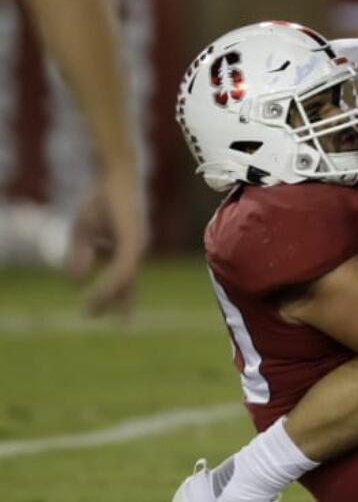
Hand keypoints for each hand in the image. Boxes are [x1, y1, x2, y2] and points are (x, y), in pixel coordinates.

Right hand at [67, 171, 148, 314]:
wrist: (113, 174)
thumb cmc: (100, 198)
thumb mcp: (83, 229)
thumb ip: (81, 253)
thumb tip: (76, 279)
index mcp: (129, 246)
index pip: (127, 278)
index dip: (122, 299)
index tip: (122, 321)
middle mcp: (136, 248)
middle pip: (128, 283)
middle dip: (118, 303)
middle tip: (118, 327)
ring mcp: (137, 244)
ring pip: (124, 279)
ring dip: (107, 296)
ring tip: (91, 311)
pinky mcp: (133, 239)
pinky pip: (122, 268)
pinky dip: (110, 281)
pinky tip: (98, 292)